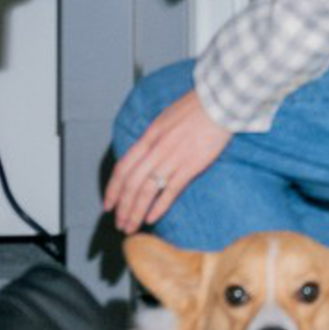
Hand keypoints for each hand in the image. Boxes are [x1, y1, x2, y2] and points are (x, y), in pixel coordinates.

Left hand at [104, 87, 230, 233]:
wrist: (220, 103)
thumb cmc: (194, 108)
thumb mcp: (164, 119)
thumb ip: (151, 139)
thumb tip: (140, 157)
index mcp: (148, 137)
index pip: (122, 169)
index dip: (112, 190)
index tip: (108, 205)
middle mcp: (157, 150)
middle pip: (131, 185)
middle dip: (122, 208)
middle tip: (119, 223)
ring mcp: (173, 159)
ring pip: (147, 191)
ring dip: (136, 212)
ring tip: (131, 226)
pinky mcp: (191, 166)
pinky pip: (170, 191)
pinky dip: (159, 207)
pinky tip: (152, 218)